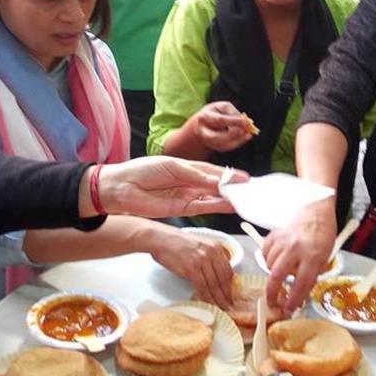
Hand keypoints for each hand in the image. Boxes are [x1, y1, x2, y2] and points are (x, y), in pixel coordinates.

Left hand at [90, 158, 247, 217]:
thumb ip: (198, 175)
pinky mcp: (182, 208)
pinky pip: (203, 207)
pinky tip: (230, 206)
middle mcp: (191, 182)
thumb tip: (220, 180)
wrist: (122, 188)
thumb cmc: (145, 170)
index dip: (231, 175)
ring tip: (246, 200)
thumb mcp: (174, 167)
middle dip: (234, 188)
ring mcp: (188, 196)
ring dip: (228, 198)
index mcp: (188, 167)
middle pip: (217, 186)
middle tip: (253, 192)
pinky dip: (216, 206)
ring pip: (213, 197)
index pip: (215, 171)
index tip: (248, 179)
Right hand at [147, 224, 235, 308]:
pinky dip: (205, 297)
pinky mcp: (191, 268)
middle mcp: (211, 252)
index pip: (228, 270)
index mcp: (216, 246)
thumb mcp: (200, 244)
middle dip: (226, 295)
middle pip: (223, 279)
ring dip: (218, 298)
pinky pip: (201, 286)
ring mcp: (201, 260)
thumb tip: (217, 275)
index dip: (230, 285)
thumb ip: (211, 257)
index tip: (230, 295)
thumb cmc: (177, 243)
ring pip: (213, 284)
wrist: (160, 239)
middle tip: (229, 306)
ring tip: (221, 307)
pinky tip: (208, 303)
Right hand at [189, 101, 255, 153]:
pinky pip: (227, 147)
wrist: (203, 124)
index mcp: (204, 118)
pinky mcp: (214, 147)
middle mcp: (203, 132)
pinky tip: (246, 137)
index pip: (219, 120)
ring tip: (249, 133)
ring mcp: (207, 142)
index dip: (233, 121)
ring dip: (238, 140)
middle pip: (217, 137)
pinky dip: (238, 143)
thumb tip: (244, 121)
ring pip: (222, 145)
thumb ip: (232, 112)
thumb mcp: (222, 107)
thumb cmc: (215, 113)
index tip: (246, 121)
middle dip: (232, 135)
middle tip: (245, 130)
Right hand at [264, 197, 336, 312]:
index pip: (301, 283)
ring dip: (273, 272)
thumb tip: (298, 295)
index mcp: (313, 256)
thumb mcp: (324, 259)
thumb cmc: (323, 238)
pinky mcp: (275, 235)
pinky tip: (276, 258)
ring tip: (281, 272)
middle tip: (272, 301)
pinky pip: (265, 252)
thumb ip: (311, 275)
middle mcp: (296, 249)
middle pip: (278, 275)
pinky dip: (268, 259)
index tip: (288, 310)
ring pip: (270, 264)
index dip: (293, 300)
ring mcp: (283, 240)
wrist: (316, 214)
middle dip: (272, 291)